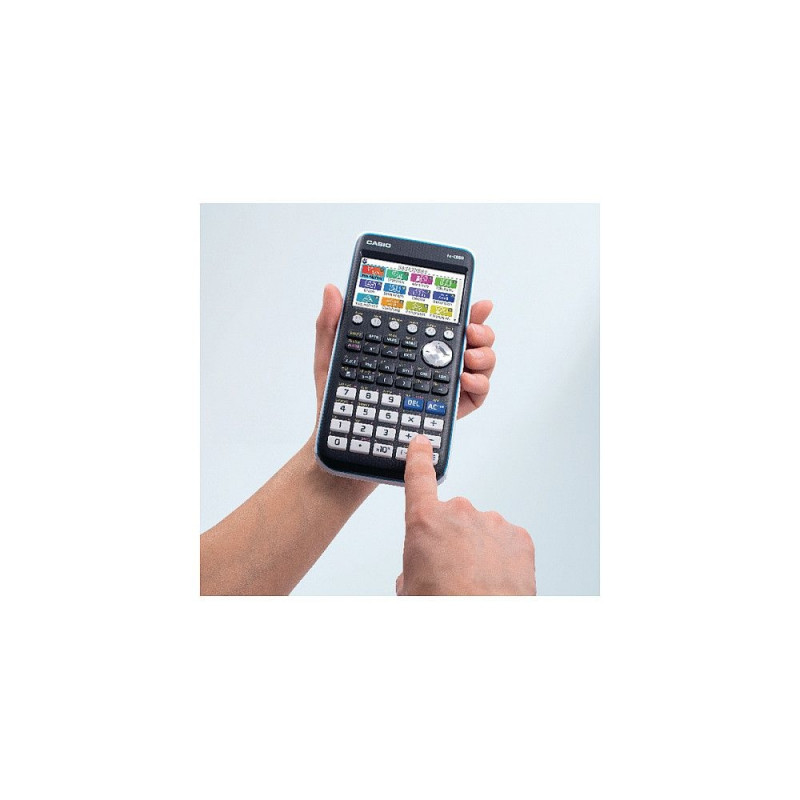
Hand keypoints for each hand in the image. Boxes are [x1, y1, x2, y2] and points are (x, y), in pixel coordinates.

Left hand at [313, 285, 495, 422]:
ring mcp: (442, 387)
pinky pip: (476, 395)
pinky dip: (479, 384)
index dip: (463, 308)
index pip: (442, 321)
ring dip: (484, 355)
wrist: (343, 441)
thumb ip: (330, 323)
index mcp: (411, 346)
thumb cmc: (337, 401)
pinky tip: (465, 379)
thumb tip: (331, 289)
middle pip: (470, 339)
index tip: (474, 301)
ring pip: (479, 364)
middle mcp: (431, 364)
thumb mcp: (331, 358)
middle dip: (481, 329)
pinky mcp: (447, 412)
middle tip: (471, 329)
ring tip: (470, 354)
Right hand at [397, 435, 535, 595]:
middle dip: (452, 540)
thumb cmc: (443, 608)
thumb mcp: (409, 590)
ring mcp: (492, 523)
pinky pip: (506, 542)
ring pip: (482, 532)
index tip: (422, 443)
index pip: (419, 477)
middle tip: (451, 572)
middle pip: (453, 518)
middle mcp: (459, 514)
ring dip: (479, 551)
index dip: (420, 457)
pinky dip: (502, 558)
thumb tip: (422, 569)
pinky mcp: (519, 537)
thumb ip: (412, 568)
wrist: (481, 627)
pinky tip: (496, 581)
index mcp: (425, 521)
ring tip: (475, 583)